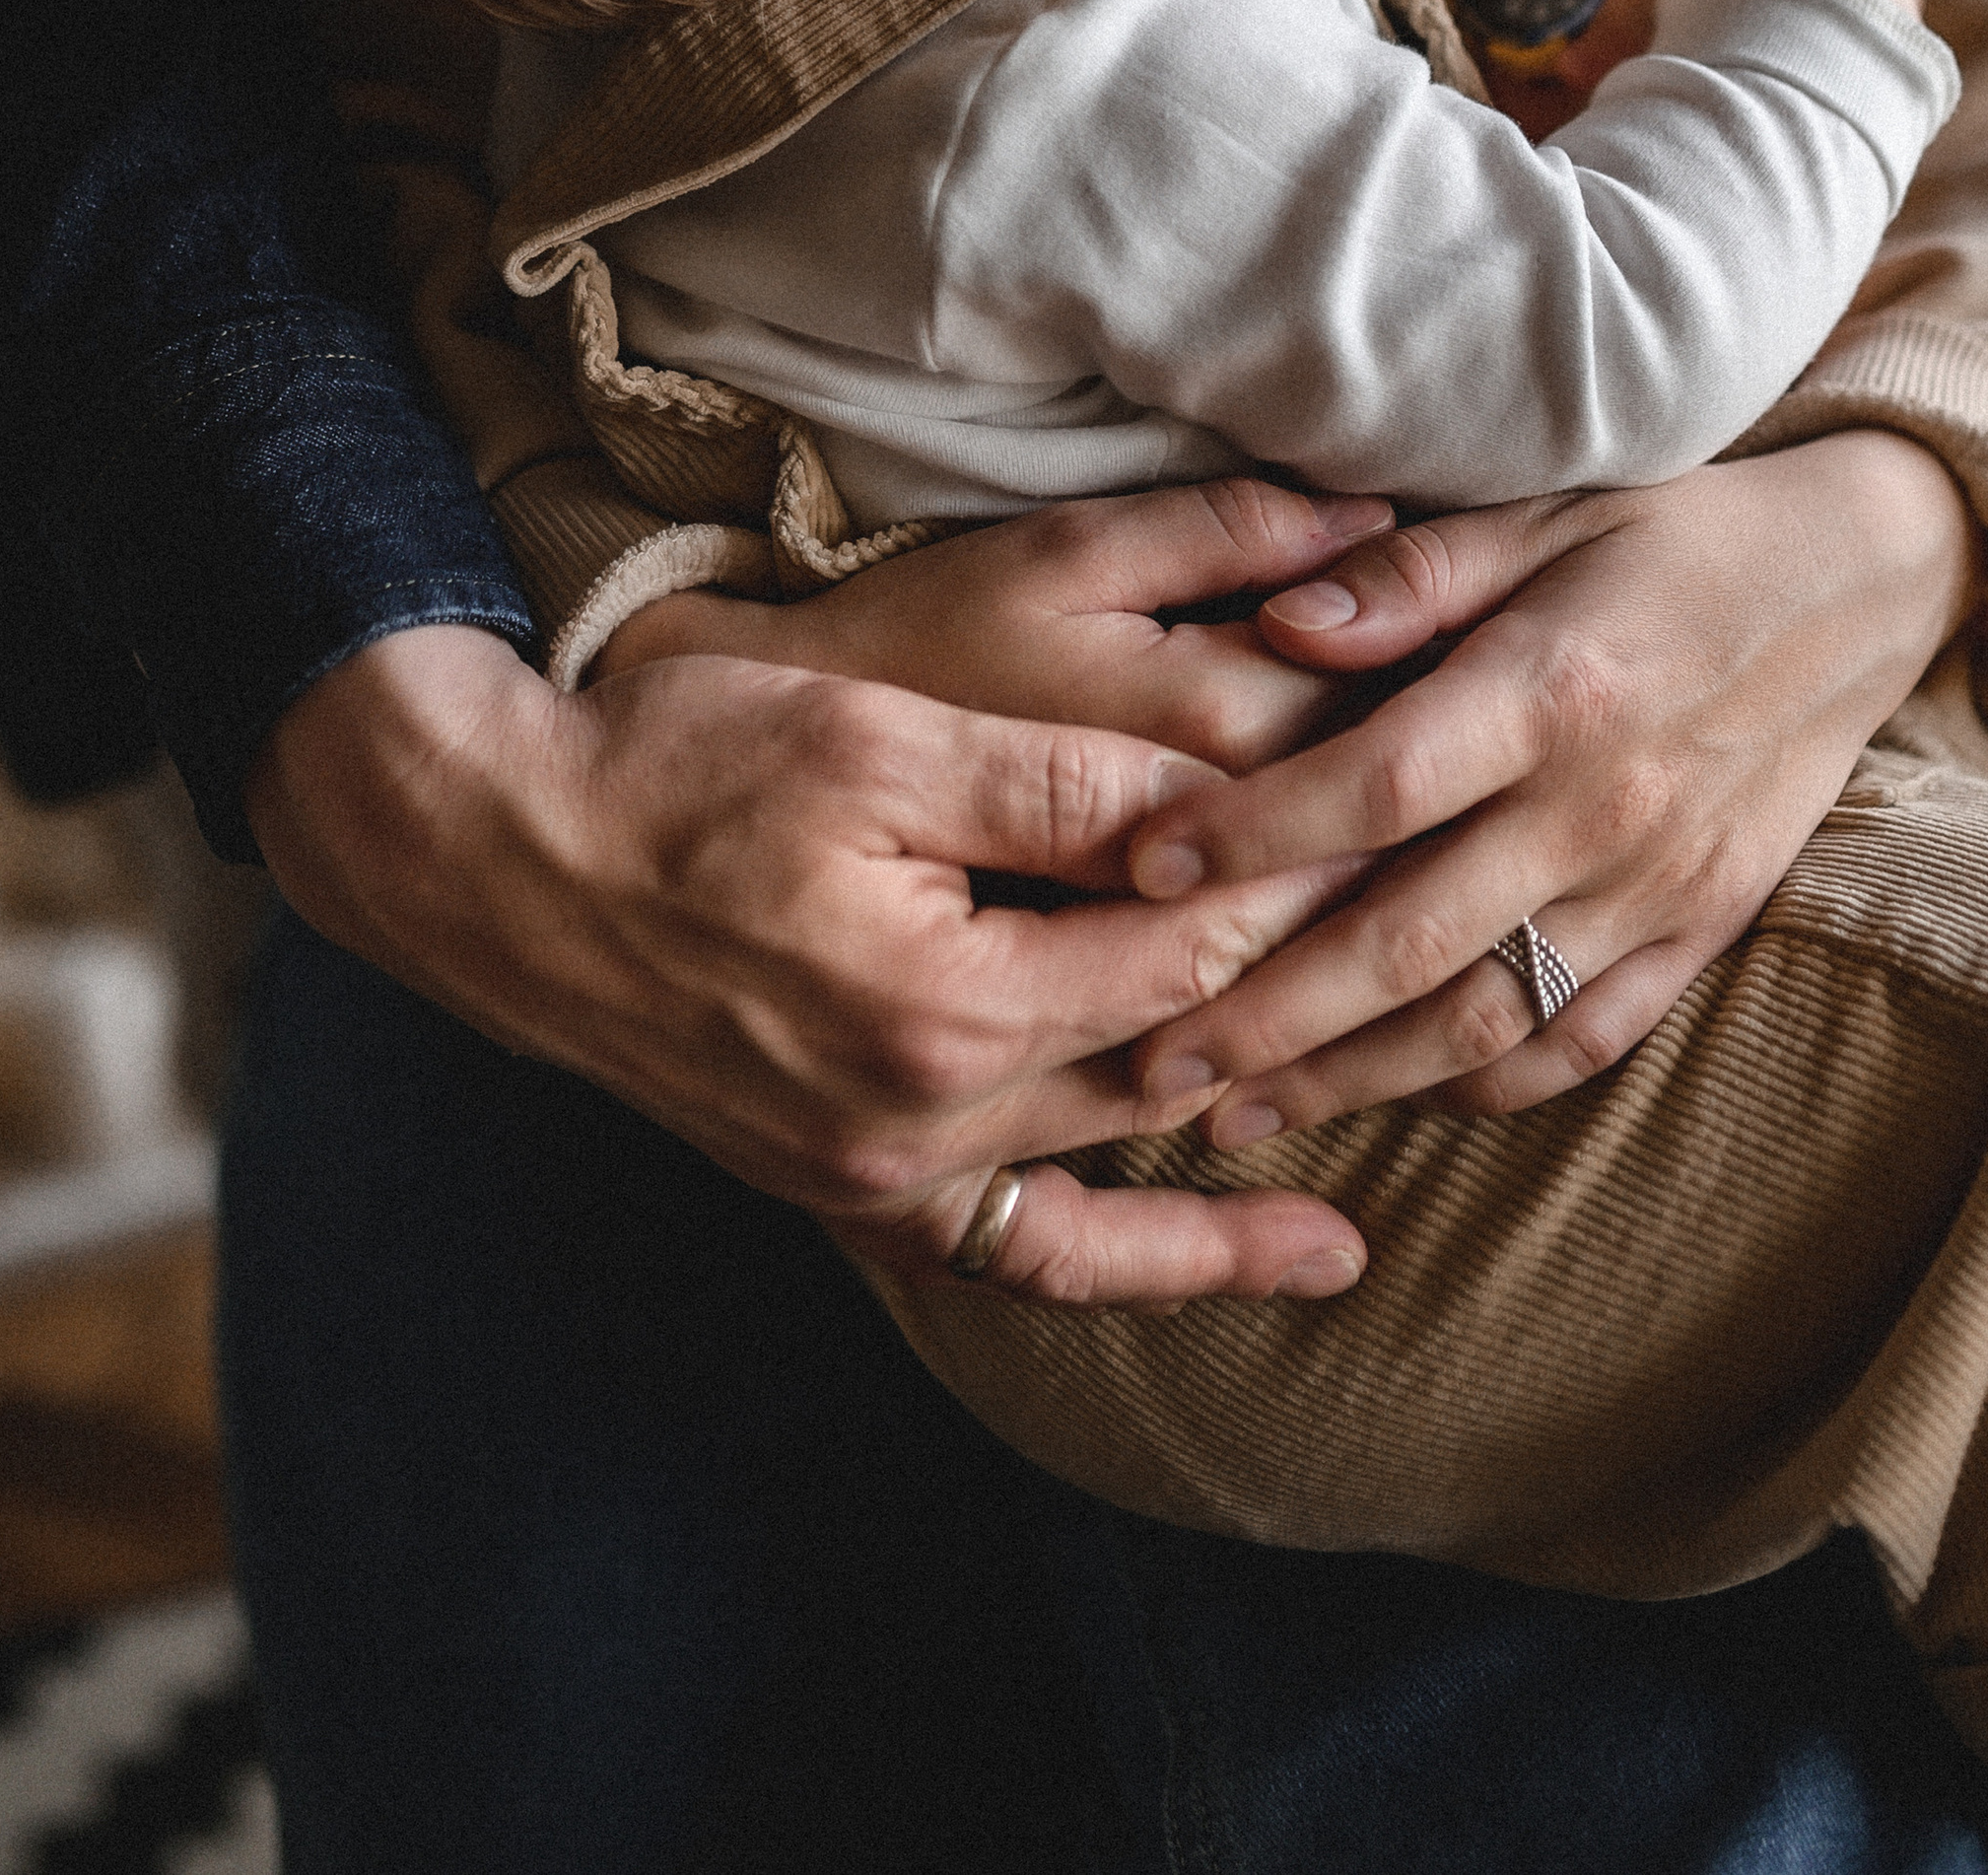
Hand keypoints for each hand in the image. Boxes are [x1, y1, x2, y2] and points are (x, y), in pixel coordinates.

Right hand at [247, 482, 1400, 1305]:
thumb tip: (1223, 800)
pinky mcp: (863, 1187)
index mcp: (950, 996)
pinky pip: (1044, 1252)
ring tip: (1447, 1066)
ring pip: (1142, 1148)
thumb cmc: (681, 764)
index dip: (1318, 864)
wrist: (508, 861)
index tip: (1428, 806)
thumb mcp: (872, 735)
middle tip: (1479, 917)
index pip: (1198, 938)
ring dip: (1288, 1104)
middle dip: (1333, 981)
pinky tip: (1290, 1248)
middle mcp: (934, 1115)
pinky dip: (1168, 1251)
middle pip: (1190, 1049)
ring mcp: (895, 1169)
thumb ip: (1055, 786)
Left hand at [1120, 432, 1979, 1139]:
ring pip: (1482, 1018)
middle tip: (1147, 1059)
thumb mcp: (1540, 511)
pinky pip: (1578, 1040)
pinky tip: (1387, 1096)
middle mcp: (1605, 806)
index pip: (1376, 784)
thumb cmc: (1669, 531)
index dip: (1252, 834)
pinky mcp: (1700, 934)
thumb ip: (1406, 577)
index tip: (1139, 869)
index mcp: (1553, 688)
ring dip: (1349, 1081)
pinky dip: (1478, 1082)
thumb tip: (1274, 626)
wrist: (1858, 587)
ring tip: (1233, 1116)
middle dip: (1266, 1015)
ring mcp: (1659, 887)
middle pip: (1409, 940)